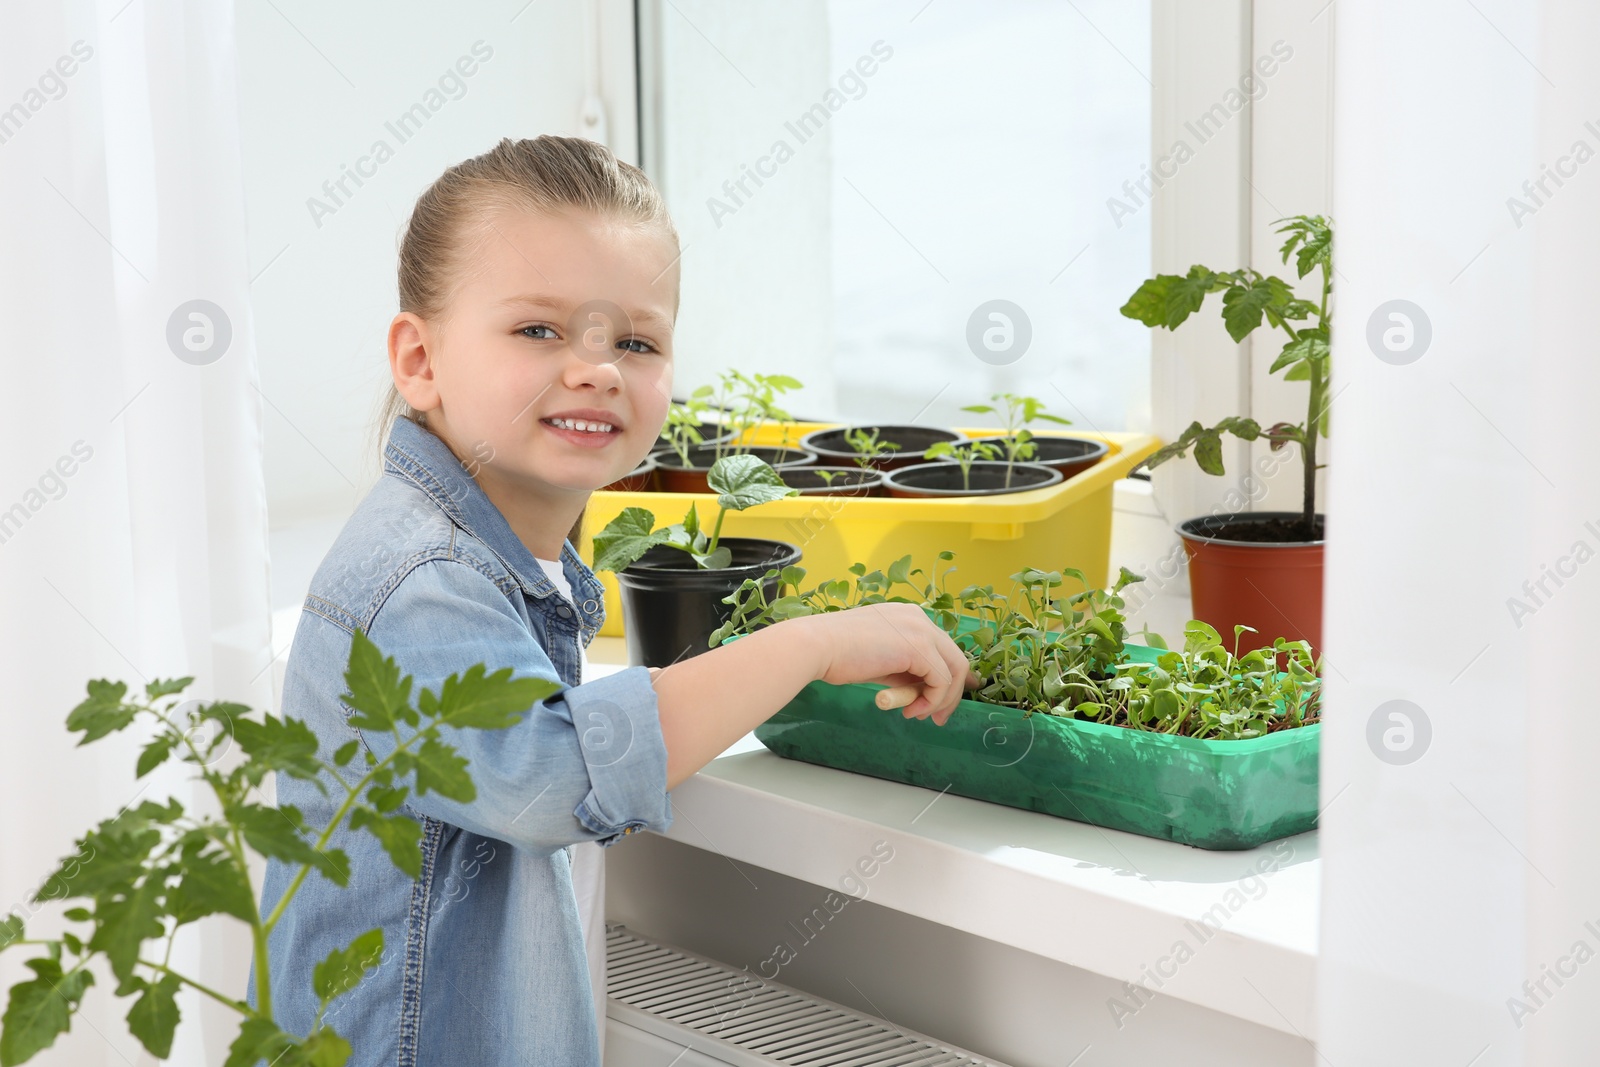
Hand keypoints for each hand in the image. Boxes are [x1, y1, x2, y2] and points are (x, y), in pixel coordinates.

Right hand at [792, 603, 976, 725]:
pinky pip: (941, 682)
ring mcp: (922, 631)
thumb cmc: (837, 653)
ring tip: (920, 715)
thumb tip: (922, 689)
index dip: (949, 677)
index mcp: (909, 616)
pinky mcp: (919, 648)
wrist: (817, 646)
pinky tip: (911, 710)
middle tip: (937, 718)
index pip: (942, 647)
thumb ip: (903, 668)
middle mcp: (920, 618)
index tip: (944, 701)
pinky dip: (931, 701)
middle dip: (951, 693)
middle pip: (955, 658)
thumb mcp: (879, 658)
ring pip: (954, 670)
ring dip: (942, 700)